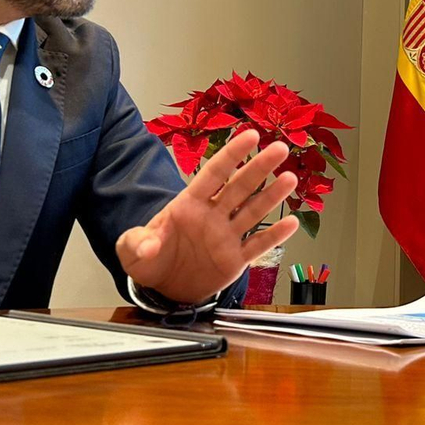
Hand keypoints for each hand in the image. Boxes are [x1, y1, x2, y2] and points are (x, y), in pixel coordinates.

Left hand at [116, 129, 298, 303]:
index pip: (213, 174)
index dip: (231, 154)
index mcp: (189, 204)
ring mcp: (226, 237)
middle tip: (279, 148)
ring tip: (290, 179)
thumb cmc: (149, 260)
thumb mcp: (132, 251)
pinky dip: (275, 236)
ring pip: (253, 212)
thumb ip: (137, 242)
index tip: (250, 135)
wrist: (163, 289)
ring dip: (271, 196)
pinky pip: (258, 246)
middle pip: (239, 187)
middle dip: (259, 167)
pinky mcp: (235, 260)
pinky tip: (292, 224)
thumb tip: (148, 245)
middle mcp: (213, 215)